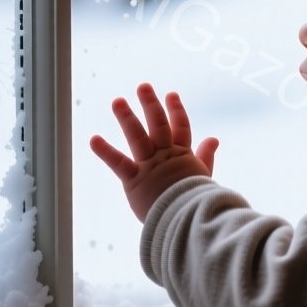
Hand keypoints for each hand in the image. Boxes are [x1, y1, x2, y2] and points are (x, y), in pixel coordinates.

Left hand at [90, 83, 219, 221]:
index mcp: (182, 156)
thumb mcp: (203, 175)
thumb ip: (205, 156)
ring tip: (117, 101)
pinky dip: (105, 151)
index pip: (180, 127)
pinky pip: (119, 163)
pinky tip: (93, 139)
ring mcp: (150, 166)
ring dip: (126, 117)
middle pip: (158, 124)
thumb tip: (214, 138)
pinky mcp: (135, 180)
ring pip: (138, 136)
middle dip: (150, 104)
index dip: (176, 110)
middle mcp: (165, 156)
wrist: (191, 219)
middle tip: (142, 86)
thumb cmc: (197, 202)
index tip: (171, 94)